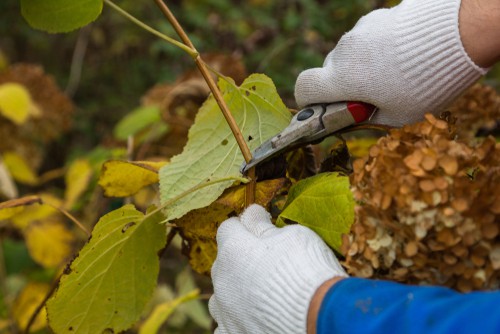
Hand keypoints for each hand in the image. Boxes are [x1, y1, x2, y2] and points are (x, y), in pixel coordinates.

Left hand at [209, 204, 346, 333]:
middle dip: (241, 258)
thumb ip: (264, 226)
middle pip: (224, 261)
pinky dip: (238, 317)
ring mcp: (225, 311)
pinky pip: (227, 322)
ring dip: (236, 289)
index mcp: (233, 249)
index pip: (229, 228)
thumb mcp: (292, 235)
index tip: (262, 226)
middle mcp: (222, 280)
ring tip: (261, 292)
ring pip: (223, 294)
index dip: (246, 225)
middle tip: (268, 261)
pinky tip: (256, 316)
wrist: (319, 318)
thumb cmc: (308, 270)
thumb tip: (252, 213)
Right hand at [294, 0, 488, 126]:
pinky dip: (375, 49)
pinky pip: (366, 38)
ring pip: (349, 54)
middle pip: (329, 71)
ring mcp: (359, 31)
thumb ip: (366, 117)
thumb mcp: (395, 116)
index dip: (309, 99)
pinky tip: (401, 55)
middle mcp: (343, 52)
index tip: (325, 106)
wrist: (459, 35)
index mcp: (342, 79)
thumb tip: (352, 115)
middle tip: (371, 95)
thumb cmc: (425, 85)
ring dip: (361, 66)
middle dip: (344, 85)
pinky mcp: (376, 17)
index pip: (304, 87)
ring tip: (394, 73)